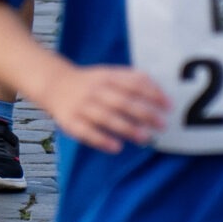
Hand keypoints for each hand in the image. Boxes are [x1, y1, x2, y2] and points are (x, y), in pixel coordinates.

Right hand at [44, 58, 169, 153]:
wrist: (54, 84)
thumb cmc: (90, 82)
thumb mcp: (108, 73)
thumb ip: (131, 78)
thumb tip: (159, 89)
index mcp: (106, 77)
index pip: (132, 84)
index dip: (152, 94)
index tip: (168, 106)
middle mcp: (94, 90)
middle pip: (122, 101)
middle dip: (143, 113)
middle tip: (162, 125)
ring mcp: (82, 106)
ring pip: (106, 117)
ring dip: (127, 128)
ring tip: (145, 138)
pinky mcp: (71, 121)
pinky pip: (87, 132)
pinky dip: (102, 140)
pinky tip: (117, 147)